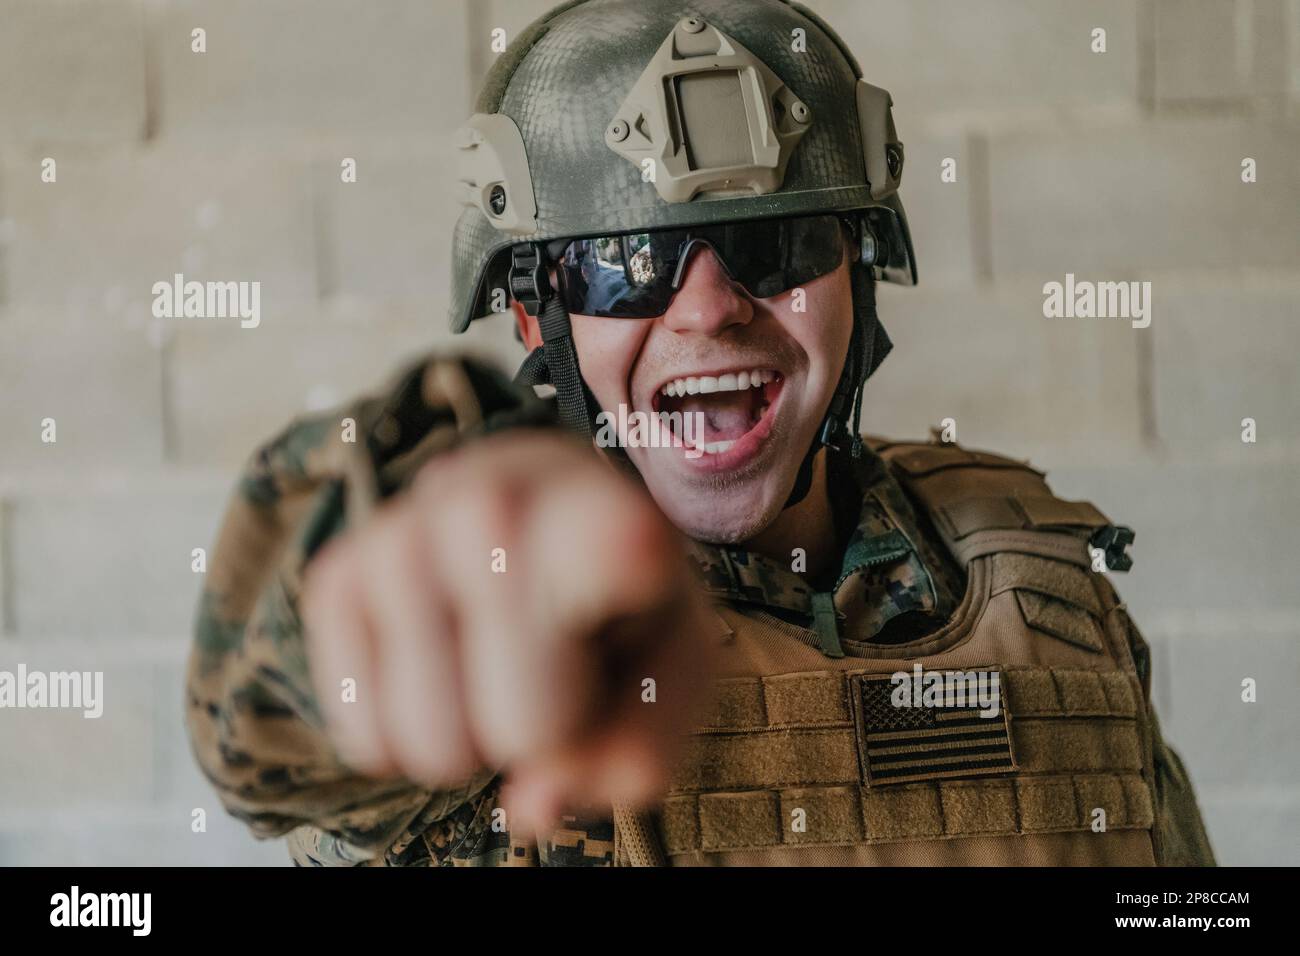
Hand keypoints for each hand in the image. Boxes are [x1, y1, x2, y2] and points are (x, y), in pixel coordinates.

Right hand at [301, 431, 715, 829]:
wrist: (539, 518)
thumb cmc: (616, 608)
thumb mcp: (669, 672)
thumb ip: (639, 745)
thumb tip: (535, 802)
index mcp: (604, 515)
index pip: (606, 541)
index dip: (620, 556)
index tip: (636, 544)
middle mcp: (494, 501)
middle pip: (525, 724)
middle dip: (545, 741)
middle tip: (556, 682)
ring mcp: (401, 532)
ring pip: (432, 740)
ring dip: (470, 745)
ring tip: (494, 670)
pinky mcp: (334, 575)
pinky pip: (365, 739)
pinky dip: (404, 741)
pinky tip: (438, 667)